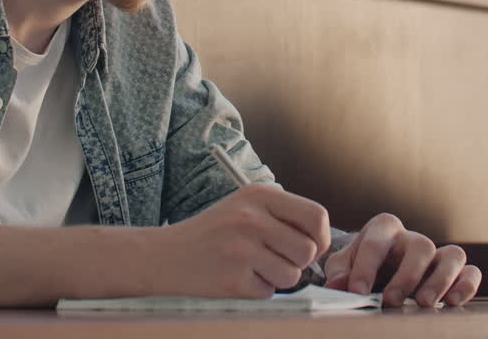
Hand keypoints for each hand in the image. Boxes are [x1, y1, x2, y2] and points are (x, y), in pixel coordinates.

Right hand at [155, 184, 329, 298]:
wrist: (164, 256)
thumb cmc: (213, 234)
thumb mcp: (245, 208)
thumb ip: (283, 217)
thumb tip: (323, 243)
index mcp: (259, 194)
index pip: (316, 216)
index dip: (320, 238)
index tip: (309, 247)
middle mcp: (251, 218)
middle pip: (308, 250)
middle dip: (297, 262)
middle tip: (274, 259)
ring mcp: (241, 249)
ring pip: (292, 275)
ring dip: (278, 278)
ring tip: (252, 267)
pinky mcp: (233, 279)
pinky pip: (269, 292)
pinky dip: (257, 290)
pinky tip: (236, 277)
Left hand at [322, 213, 480, 306]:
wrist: (377, 268)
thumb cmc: (361, 265)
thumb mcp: (344, 265)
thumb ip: (340, 273)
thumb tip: (337, 286)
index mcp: (383, 229)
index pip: (376, 242)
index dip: (365, 267)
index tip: (357, 291)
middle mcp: (413, 238)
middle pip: (421, 246)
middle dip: (406, 276)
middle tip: (391, 301)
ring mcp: (436, 253)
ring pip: (452, 255)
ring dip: (440, 280)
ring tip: (423, 303)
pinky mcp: (454, 270)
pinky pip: (470, 271)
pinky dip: (466, 285)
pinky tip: (453, 302)